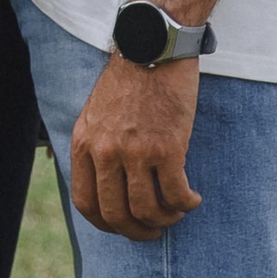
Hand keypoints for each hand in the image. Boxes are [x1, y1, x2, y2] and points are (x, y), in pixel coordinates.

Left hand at [70, 54, 202, 237]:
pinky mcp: (167, 147)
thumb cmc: (130, 78)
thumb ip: (95, 145)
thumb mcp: (95, 112)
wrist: (154, 46)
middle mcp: (106, 151)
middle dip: (136, 231)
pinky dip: (185, 203)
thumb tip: (102, 181)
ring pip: (147, 209)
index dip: (105, 224)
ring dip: (164, 220)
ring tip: (175, 213)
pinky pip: (175, 193)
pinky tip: (192, 199)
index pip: (86, 202)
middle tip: (153, 231)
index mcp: (84, 144)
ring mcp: (135, 151)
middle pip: (115, 214)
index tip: (122, 225)